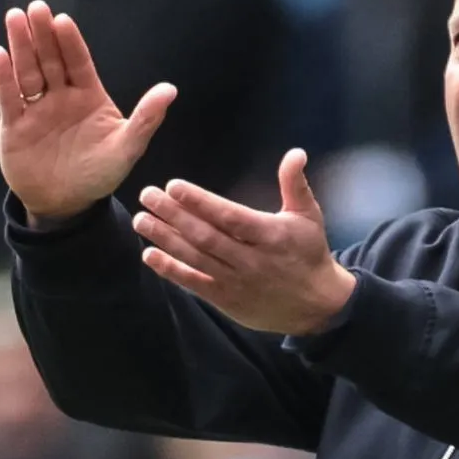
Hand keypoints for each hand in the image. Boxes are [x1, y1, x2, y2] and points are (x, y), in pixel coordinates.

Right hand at [0, 0, 176, 220]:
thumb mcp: (127, 148)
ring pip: (28, 72)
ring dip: (21, 46)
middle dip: (43, 34)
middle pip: (50, 59)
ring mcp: (37, 108)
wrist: (67, 204)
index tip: (63, 20)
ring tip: (14, 18)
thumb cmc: (100, 174)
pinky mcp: (15, 125)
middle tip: (36, 8)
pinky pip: (9, 97)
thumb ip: (146, 118)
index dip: (70, 42)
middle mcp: (60, 96)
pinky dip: (4, 77)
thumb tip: (171, 89)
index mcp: (88, 95)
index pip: (78, 62)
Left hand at [132, 149, 357, 334]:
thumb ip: (295, 184)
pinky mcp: (226, 299)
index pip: (229, 217)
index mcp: (270, 235)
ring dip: (165, 239)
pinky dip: (171, 270)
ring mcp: (236, 282)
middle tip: (147, 195)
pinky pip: (194, 284)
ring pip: (195, 258)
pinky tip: (150, 254)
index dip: (200, 202)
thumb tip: (295, 152)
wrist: (316, 305)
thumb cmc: (308, 253)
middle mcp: (250, 260)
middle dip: (173, 215)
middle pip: (205, 236)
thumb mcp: (309, 217)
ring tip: (142, 220)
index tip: (174, 186)